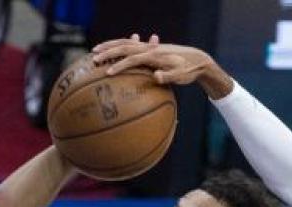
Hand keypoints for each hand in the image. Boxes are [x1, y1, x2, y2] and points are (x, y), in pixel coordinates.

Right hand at [91, 34, 231, 96]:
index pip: (132, 59)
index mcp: (154, 55)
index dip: (120, 66)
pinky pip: (130, 45)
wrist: (198, 60)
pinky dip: (118, 46)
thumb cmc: (189, 71)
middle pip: (124, 47)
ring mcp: (148, 48)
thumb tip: (156, 76)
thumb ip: (167, 77)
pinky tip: (113, 48)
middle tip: (94, 58)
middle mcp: (149, 49)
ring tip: (96, 51)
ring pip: (124, 44)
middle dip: (108, 52)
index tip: (108, 73)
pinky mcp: (149, 49)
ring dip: (110, 46)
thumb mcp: (180, 76)